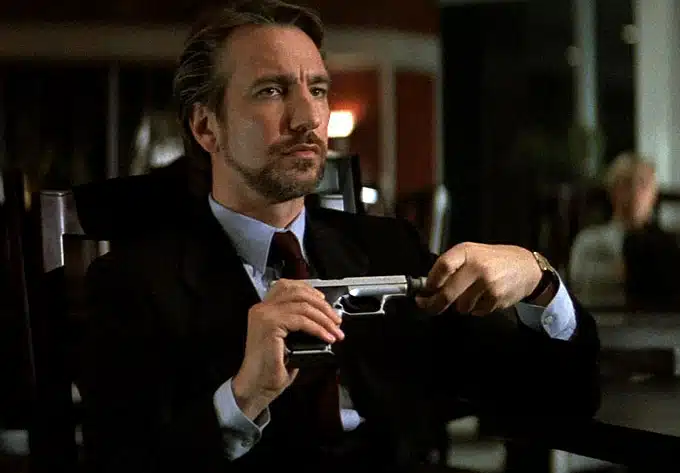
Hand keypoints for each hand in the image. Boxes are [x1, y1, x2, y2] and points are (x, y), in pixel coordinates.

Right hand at [232, 279, 343, 419]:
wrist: (256, 386)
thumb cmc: (269, 369)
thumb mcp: (286, 339)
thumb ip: (296, 323)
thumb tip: (320, 318)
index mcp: (263, 309)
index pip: (288, 286)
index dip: (310, 291)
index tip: (325, 302)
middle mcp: (262, 309)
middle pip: (298, 293)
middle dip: (322, 306)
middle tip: (336, 320)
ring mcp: (265, 315)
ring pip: (303, 305)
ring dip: (324, 318)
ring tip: (335, 331)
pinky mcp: (271, 325)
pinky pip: (302, 320)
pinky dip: (319, 328)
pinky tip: (327, 337)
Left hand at [415, 242, 541, 315]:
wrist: (527, 267)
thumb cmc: (494, 260)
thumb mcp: (472, 254)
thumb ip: (452, 267)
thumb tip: (428, 288)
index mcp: (466, 251)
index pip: (442, 266)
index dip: (430, 282)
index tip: (423, 292)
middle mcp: (476, 266)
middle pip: (447, 293)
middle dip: (434, 305)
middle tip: (428, 307)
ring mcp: (487, 283)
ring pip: (461, 306)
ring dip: (461, 305)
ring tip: (472, 294)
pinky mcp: (496, 298)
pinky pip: (476, 311)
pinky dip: (476, 309)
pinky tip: (485, 298)